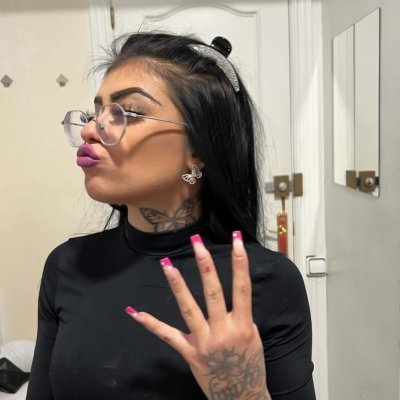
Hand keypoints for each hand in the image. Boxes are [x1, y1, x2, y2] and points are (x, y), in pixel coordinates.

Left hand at [125, 231, 270, 399]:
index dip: (240, 262)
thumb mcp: (253, 337)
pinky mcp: (188, 353)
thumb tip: (229, 298)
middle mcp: (222, 331)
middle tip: (197, 242)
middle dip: (205, 264)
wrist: (241, 397)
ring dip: (178, 285)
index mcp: (242, 325)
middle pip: (213, 292)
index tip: (237, 240)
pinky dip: (151, 324)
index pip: (242, 287)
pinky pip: (168, 335)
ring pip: (188, 308)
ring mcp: (203, 342)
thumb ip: (240, 316)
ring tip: (167, 264)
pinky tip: (136, 312)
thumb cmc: (249, 365)